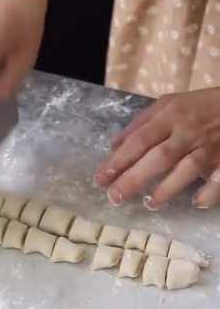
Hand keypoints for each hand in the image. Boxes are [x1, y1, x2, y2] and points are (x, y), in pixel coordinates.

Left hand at [94, 88, 219, 209]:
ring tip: (149, 204)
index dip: (119, 160)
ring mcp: (209, 146)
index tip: (101, 178)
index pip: (140, 139)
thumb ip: (141, 124)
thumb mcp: (168, 104)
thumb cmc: (199, 106)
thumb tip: (114, 146)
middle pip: (159, 156)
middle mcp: (188, 131)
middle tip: (114, 197)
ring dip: (168, 188)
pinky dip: (209, 191)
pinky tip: (197, 202)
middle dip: (134, 178)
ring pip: (188, 168)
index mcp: (170, 115)